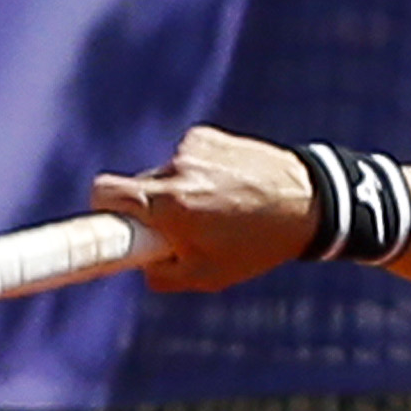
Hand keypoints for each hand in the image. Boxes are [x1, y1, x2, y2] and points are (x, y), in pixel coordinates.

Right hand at [94, 126, 342, 296]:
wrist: (310, 200)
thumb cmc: (256, 244)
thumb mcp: (206, 275)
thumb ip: (159, 273)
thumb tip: (139, 262)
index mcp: (169, 204)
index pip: (103, 193)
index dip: (99, 209)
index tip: (105, 222)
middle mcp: (176, 169)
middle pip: (135, 187)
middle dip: (148, 208)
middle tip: (179, 229)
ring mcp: (192, 147)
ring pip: (163, 174)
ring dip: (178, 191)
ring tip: (217, 208)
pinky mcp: (207, 135)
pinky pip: (185, 158)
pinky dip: (198, 173)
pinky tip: (227, 187)